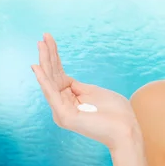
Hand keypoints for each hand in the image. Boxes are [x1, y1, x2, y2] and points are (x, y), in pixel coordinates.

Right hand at [31, 33, 139, 151]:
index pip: (58, 74)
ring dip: (45, 62)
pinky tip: (38, 67)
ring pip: (50, 81)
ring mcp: (62, 111)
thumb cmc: (115, 112)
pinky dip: (44, 80)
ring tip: (40, 44)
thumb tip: (67, 80)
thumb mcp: (95, 92)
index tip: (49, 39)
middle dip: (48, 55)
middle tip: (43, 37)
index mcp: (70, 98)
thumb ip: (78, 87)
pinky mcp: (65, 116)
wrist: (126, 128)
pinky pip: (52, 94)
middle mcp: (62, 105)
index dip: (54, 56)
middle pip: (52, 75)